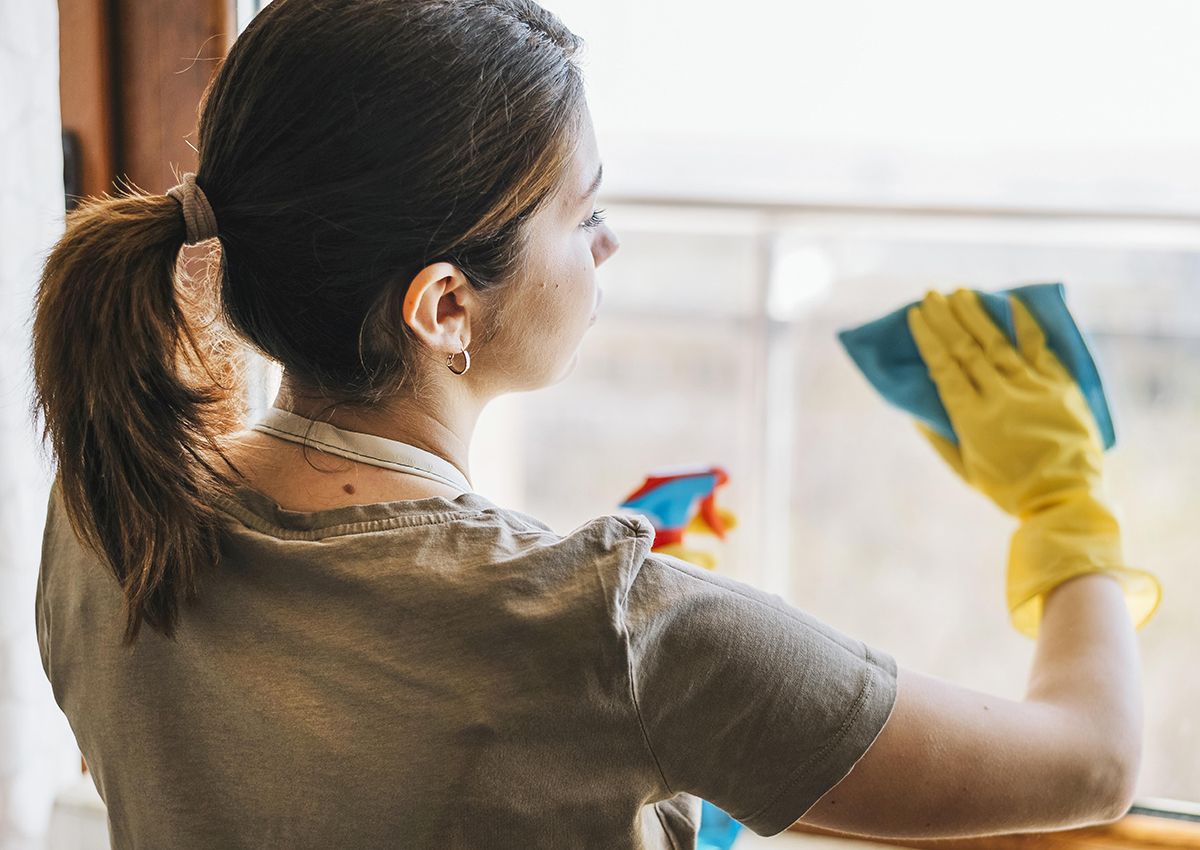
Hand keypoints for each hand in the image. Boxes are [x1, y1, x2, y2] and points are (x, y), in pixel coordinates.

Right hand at [906, 288, 1160, 637]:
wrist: (1064, 496)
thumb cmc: (1008, 488)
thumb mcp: (965, 470)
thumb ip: (940, 438)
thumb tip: (916, 411)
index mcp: (971, 418)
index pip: (944, 367)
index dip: (928, 338)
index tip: (916, 315)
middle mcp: (998, 396)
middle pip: (966, 348)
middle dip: (946, 318)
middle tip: (931, 295)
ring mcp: (1031, 387)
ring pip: (997, 342)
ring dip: (976, 315)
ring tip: (960, 293)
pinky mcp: (1058, 385)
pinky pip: (1038, 348)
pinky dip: (1024, 323)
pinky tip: (1011, 302)